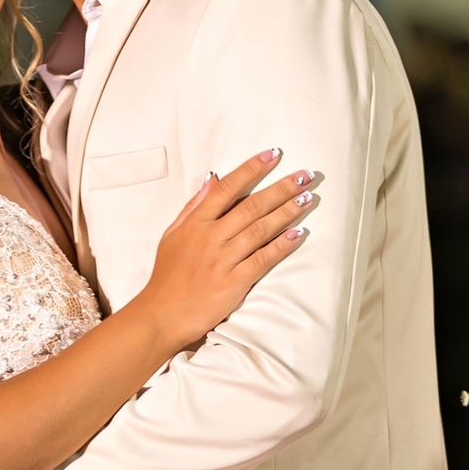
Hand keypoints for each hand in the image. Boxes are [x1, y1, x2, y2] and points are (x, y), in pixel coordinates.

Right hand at [138, 150, 314, 349]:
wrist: (161, 315)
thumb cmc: (167, 277)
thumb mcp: (172, 235)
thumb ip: (193, 206)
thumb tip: (211, 178)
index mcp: (195, 223)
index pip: (227, 188)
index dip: (252, 169)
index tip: (273, 154)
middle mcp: (210, 237)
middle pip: (251, 206)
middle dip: (281, 188)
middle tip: (304, 175)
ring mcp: (223, 260)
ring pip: (261, 229)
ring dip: (287, 211)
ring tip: (307, 198)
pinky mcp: (234, 283)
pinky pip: (263, 259)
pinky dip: (281, 245)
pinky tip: (298, 233)